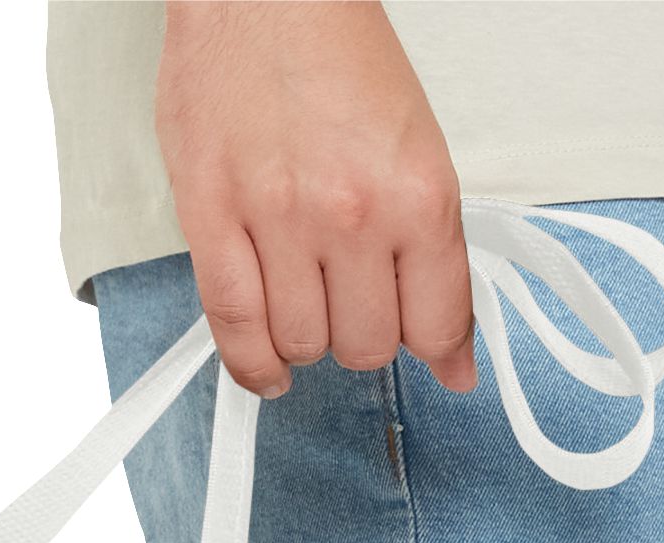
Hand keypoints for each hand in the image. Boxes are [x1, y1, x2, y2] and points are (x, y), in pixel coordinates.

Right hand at [154, 0, 473, 398]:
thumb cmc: (335, 55)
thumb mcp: (416, 147)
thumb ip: (433, 255)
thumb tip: (451, 356)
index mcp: (418, 192)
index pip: (438, 323)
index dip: (436, 350)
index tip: (432, 355)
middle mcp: (352, 215)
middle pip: (368, 345)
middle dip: (363, 335)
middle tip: (353, 301)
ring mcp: (279, 222)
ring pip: (304, 344)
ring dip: (308, 339)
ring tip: (305, 303)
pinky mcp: (212, 221)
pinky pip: (235, 328)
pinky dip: (255, 364)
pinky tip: (269, 366)